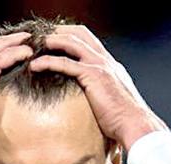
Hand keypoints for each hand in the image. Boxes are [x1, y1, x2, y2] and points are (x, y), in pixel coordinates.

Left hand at [29, 26, 167, 151]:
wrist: (135, 125)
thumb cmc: (124, 121)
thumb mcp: (113, 102)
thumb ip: (102, 95)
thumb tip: (92, 104)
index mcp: (111, 66)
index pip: (90, 42)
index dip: (72, 36)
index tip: (55, 39)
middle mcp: (106, 61)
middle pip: (80, 34)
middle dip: (60, 31)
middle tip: (41, 37)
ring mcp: (100, 66)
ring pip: (72, 43)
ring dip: (52, 41)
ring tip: (34, 45)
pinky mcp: (93, 75)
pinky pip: (65, 63)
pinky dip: (47, 62)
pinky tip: (35, 66)